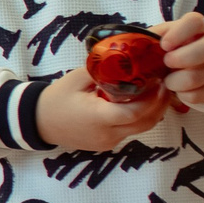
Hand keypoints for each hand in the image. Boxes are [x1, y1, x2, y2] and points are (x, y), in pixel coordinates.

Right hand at [36, 67, 174, 152]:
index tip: (160, 82)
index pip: (135, 112)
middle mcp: (106, 134)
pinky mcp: (107, 144)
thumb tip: (126, 58)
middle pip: (145, 123)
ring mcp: (107, 142)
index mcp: (97, 117)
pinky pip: (129, 132)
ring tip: (156, 94)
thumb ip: (103, 70)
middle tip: (166, 86)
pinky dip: (138, 119)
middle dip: (160, 105)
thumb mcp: (77, 78)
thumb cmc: (56, 98)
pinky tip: (137, 104)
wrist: (37, 122)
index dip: (153, 99)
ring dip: (152, 113)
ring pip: (140, 129)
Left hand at [158, 13, 203, 106]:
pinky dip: (182, 96)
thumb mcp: (166, 36)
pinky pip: (198, 96)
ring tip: (168, 80)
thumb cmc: (178, 47)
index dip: (179, 33)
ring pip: (196, 77)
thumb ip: (152, 37)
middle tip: (166, 63)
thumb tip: (129, 45)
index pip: (195, 21)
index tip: (165, 44)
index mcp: (198, 28)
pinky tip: (179, 90)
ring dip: (174, 82)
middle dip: (179, 59)